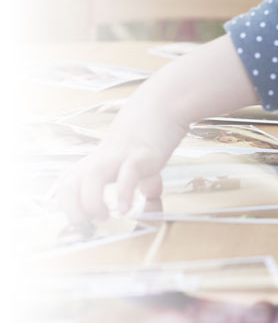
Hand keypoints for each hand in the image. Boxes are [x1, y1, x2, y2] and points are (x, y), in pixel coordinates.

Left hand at [55, 35, 259, 224]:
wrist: (167, 100)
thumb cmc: (153, 126)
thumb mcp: (141, 153)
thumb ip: (142, 176)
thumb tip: (151, 192)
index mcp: (100, 159)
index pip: (66, 182)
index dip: (67, 203)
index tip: (83, 218)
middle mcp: (104, 158)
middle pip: (69, 184)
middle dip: (73, 209)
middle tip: (90, 222)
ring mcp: (122, 155)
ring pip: (90, 178)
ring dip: (91, 203)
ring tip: (106, 215)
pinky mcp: (143, 153)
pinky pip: (128, 174)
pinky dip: (124, 193)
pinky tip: (128, 207)